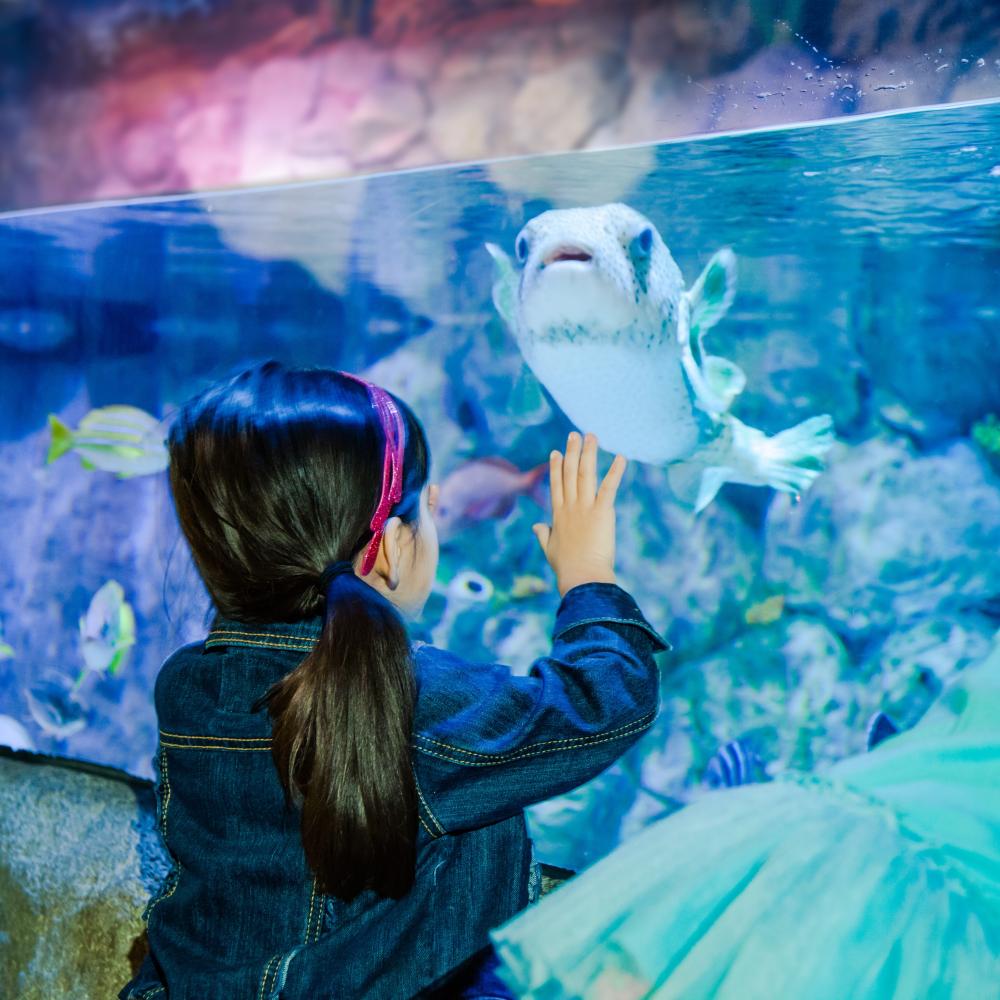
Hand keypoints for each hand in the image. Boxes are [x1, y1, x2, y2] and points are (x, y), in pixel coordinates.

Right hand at [531, 431, 626, 596]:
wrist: (581, 575)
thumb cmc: (566, 567)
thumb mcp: (550, 549)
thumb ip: (543, 534)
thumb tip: (536, 526)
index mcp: (558, 515)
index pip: (557, 485)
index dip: (557, 468)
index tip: (556, 452)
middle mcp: (570, 507)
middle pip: (570, 473)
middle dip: (572, 452)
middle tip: (574, 435)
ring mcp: (585, 507)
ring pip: (586, 474)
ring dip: (589, 453)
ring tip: (591, 436)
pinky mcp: (602, 511)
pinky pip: (609, 486)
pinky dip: (615, 471)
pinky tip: (621, 457)